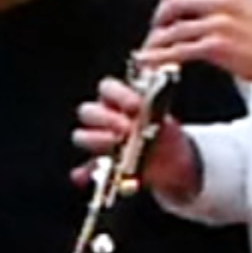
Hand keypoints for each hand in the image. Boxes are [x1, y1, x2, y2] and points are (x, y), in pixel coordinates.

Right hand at [75, 75, 201, 204]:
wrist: (170, 164)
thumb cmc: (164, 135)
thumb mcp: (165, 119)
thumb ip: (156, 99)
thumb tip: (150, 76)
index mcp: (117, 100)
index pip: (107, 89)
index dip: (119, 95)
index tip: (136, 106)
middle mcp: (102, 118)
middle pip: (88, 111)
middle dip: (107, 119)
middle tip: (127, 129)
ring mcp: (97, 142)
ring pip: (81, 136)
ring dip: (95, 141)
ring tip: (115, 149)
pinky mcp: (97, 167)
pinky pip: (84, 170)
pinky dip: (85, 173)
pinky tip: (87, 177)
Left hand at [143, 0, 251, 89]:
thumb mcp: (249, 6)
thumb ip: (222, 0)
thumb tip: (193, 3)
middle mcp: (224, 1)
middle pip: (175, 1)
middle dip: (160, 15)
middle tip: (157, 25)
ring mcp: (219, 24)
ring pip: (173, 28)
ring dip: (157, 40)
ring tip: (151, 47)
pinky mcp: (215, 46)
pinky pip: (178, 50)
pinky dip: (160, 56)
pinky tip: (152, 60)